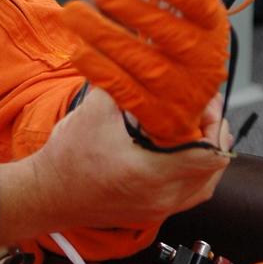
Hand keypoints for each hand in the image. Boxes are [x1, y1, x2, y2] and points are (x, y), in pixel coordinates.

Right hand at [0, 87, 229, 244]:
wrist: (47, 194)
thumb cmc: (67, 158)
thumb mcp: (95, 111)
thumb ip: (121, 81)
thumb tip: (136, 51)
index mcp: (152, 173)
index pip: (209, 154)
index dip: (215, 124)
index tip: (204, 102)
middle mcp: (162, 197)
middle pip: (214, 168)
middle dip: (214, 134)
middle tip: (202, 108)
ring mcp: (160, 209)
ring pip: (205, 183)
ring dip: (206, 154)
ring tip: (195, 128)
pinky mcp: (154, 212)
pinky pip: (189, 193)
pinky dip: (194, 171)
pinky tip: (181, 151)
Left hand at [59, 0, 230, 145]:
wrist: (179, 105)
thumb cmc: (176, 41)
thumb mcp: (183, 4)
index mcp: (213, 29)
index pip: (203, 6)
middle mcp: (204, 63)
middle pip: (170, 35)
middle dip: (133, 10)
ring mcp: (181, 93)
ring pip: (141, 62)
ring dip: (103, 34)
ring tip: (74, 12)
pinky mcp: (156, 116)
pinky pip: (124, 90)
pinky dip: (99, 68)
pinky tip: (79, 49)